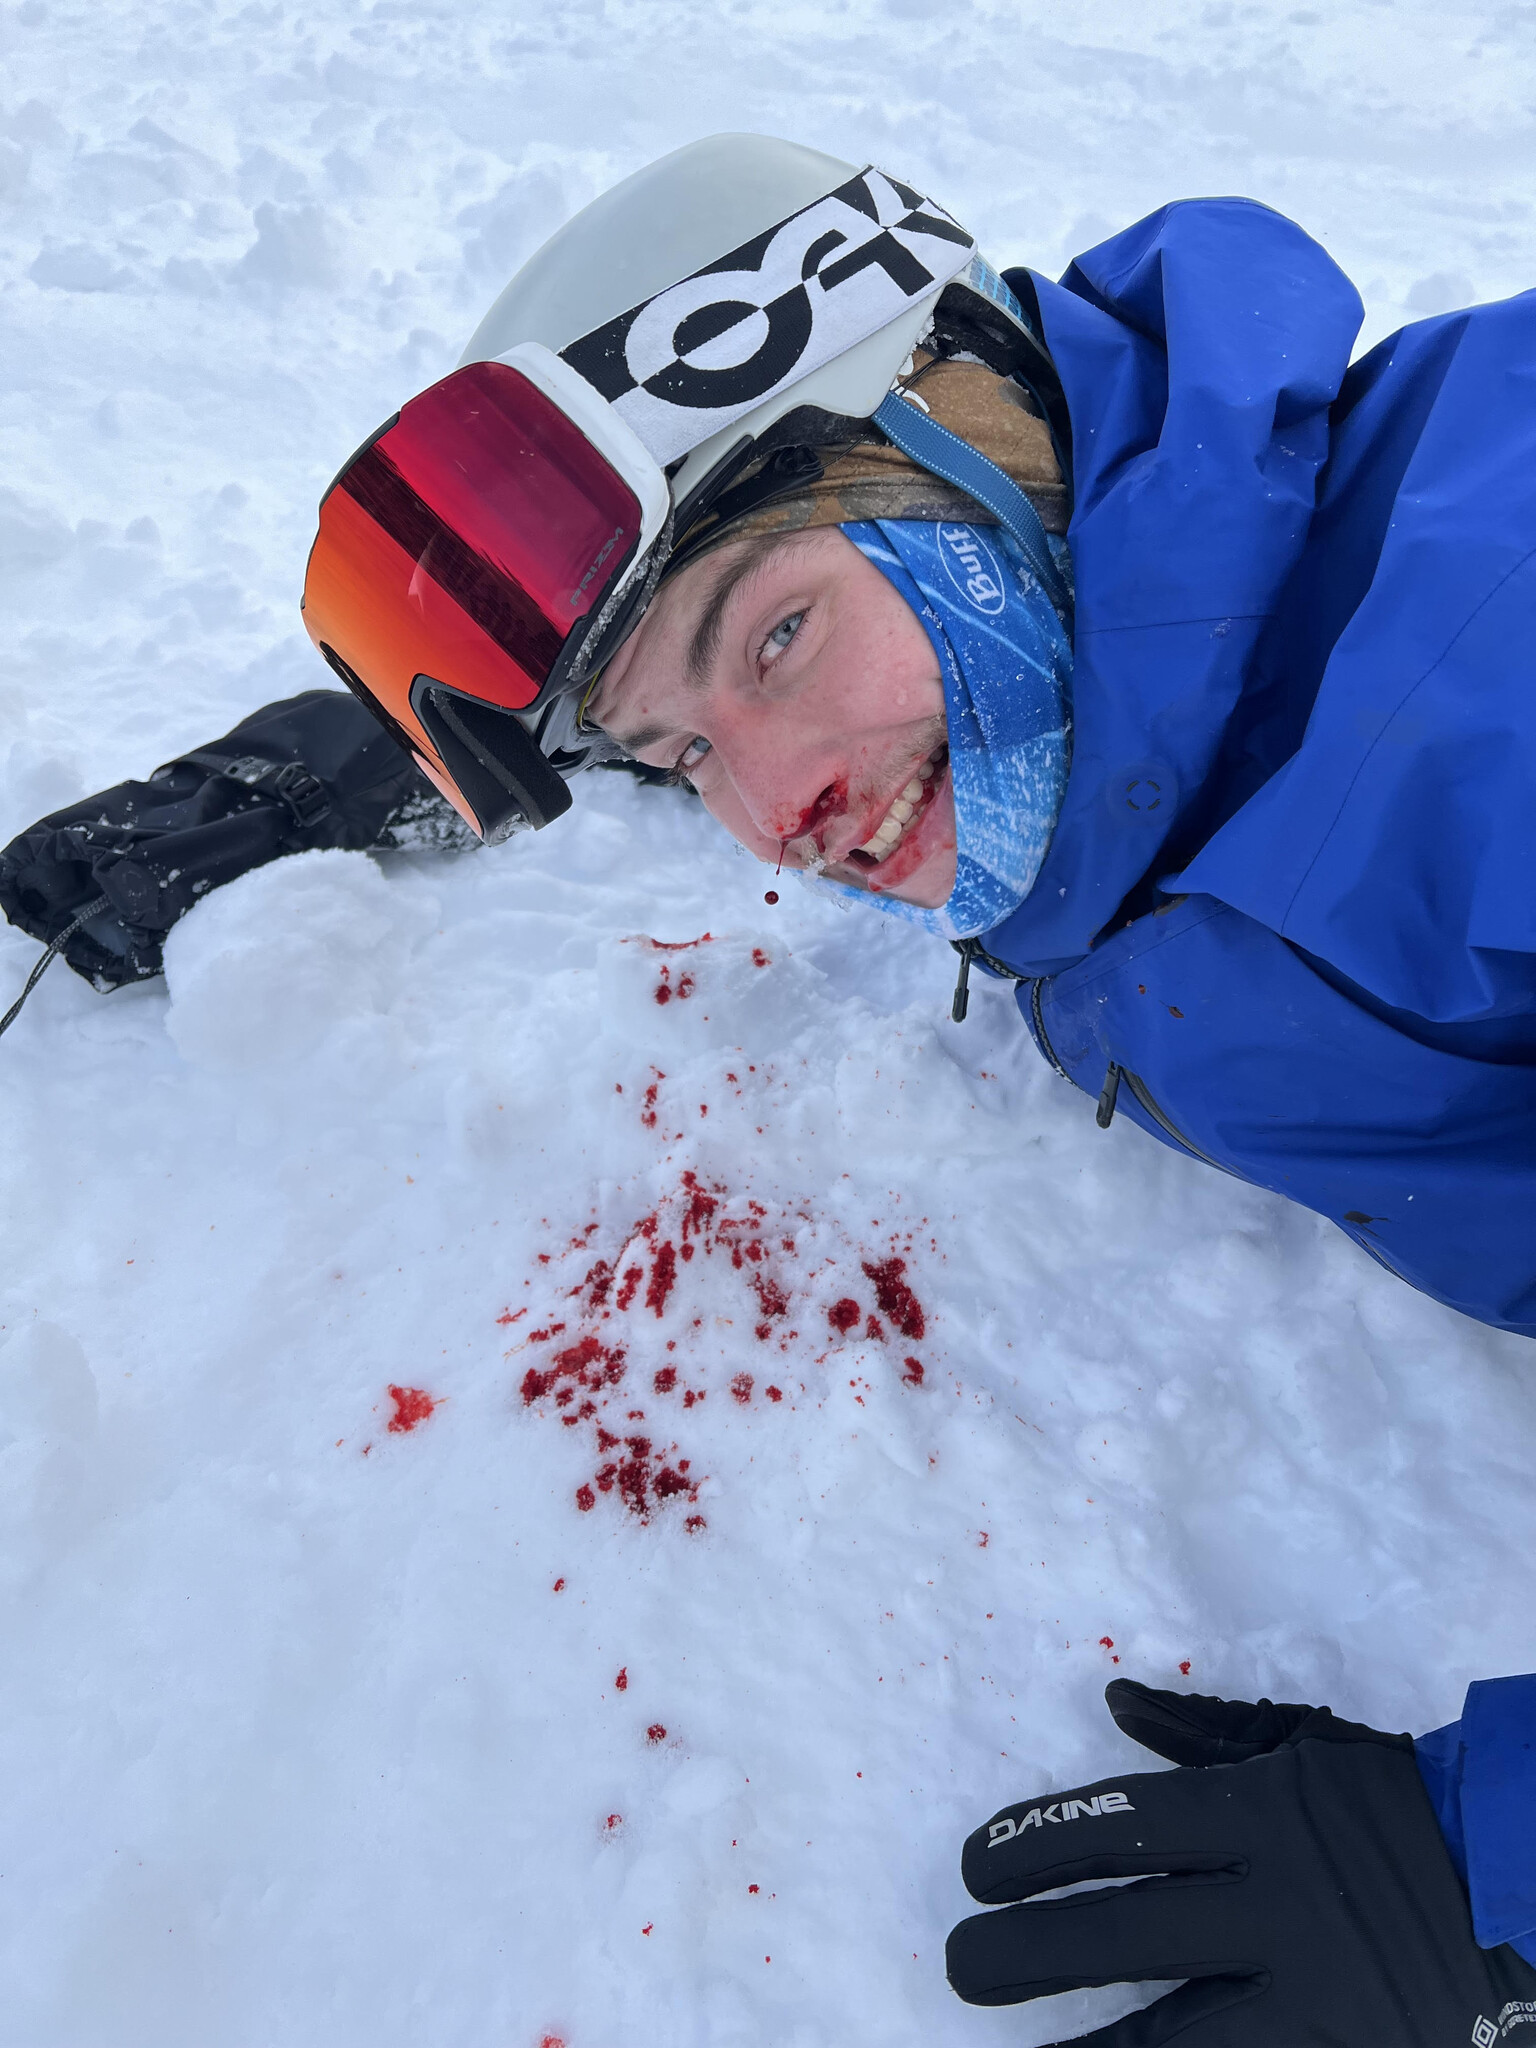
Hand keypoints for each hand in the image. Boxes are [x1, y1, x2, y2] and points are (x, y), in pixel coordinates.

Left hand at [946, 1679, 1535, 2044]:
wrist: (1524, 1887)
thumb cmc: (1397, 1808)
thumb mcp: (1303, 1747)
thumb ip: (1200, 1733)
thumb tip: (1112, 1699)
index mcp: (1261, 1816)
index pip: (1120, 1831)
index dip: (1035, 1851)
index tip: (973, 1869)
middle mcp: (1277, 1906)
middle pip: (1125, 1934)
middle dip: (1027, 1952)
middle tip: (960, 1961)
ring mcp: (1312, 1997)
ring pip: (1170, 2038)